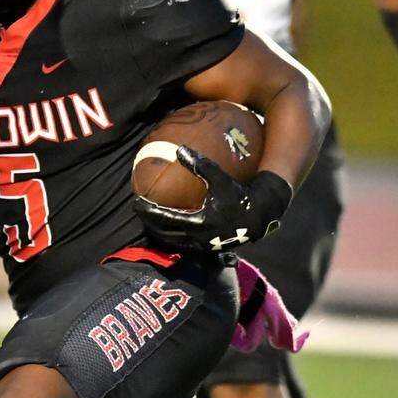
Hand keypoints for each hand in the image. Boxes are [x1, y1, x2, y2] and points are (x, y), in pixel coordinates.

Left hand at [134, 147, 291, 253]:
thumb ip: (200, 165)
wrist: (261, 217)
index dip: (148, 211)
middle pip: (164, 234)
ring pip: (173, 242)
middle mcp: (198, 238)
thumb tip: (179, 149)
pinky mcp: (208, 248)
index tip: (136, 202)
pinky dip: (172, 236)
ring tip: (150, 220)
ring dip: (159, 232)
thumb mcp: (221, 179)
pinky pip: (183, 245)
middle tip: (139, 211)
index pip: (165, 218)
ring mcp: (203, 246)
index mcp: (198, 222)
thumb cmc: (240, 196)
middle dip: (149, 224)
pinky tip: (168, 227)